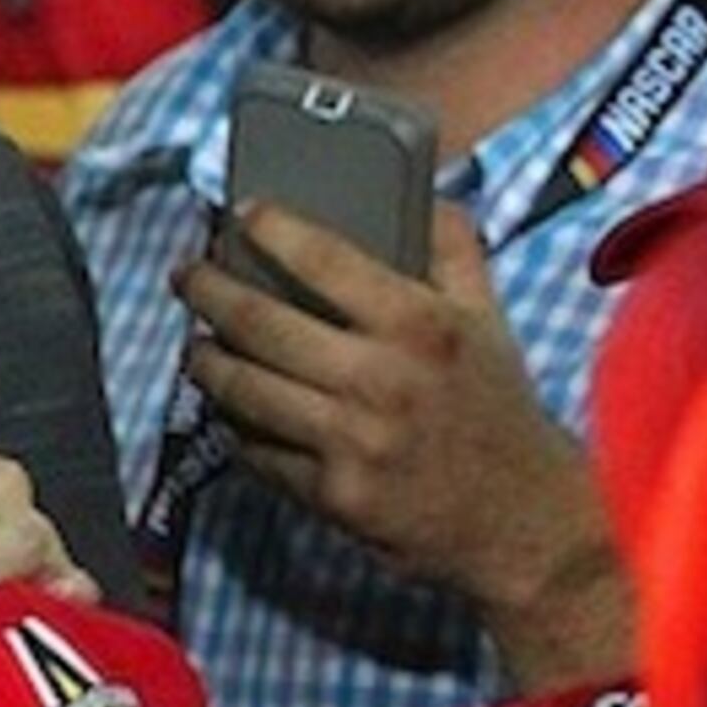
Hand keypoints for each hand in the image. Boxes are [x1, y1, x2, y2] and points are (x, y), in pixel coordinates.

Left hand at [177, 201, 632, 686]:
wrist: (520, 517)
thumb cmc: (495, 406)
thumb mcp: (488, 320)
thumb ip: (454, 251)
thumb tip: (417, 190)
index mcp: (421, 325)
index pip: (326, 260)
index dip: (272, 230)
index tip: (241, 214)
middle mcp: (379, 379)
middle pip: (259, 324)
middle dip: (207, 291)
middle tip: (185, 274)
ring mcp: (350, 441)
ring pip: (243, 389)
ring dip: (205, 361)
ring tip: (197, 343)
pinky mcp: (330, 493)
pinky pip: (256, 449)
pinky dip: (235, 423)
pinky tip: (230, 405)